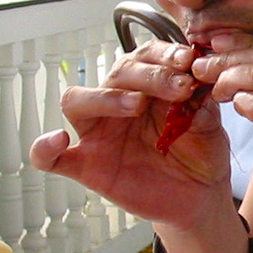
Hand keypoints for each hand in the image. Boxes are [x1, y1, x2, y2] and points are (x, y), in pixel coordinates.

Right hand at [29, 40, 232, 229]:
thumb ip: (200, 104)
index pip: (144, 57)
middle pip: (115, 74)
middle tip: (178, 87)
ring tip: (136, 104)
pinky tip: (56, 140)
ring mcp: (98, 134)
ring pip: (77, 102)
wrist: (199, 197)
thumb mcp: (209, 126)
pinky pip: (51, 159)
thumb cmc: (201, 154)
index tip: (187, 60)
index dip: (163, 55)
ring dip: (104, 97)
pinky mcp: (86, 166)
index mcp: (146, 87)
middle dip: (148, 75)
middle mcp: (117, 104)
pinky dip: (43, 149)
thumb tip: (197, 80)